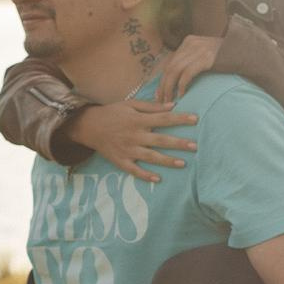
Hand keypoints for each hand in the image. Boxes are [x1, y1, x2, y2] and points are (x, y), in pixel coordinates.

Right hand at [62, 99, 197, 183]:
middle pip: (160, 140)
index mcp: (138, 120)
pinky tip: (158, 179)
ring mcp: (128, 149)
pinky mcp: (121, 161)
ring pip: (150, 157)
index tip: (196, 119)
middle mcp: (134, 135)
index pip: (163, 119)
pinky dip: (145, 175)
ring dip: (167, 160)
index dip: (180, 118)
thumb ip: (151, 106)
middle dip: (178, 143)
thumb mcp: (130, 104)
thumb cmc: (112, 113)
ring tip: (183, 163)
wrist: (88, 126)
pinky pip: (134, 170)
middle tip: (195, 146)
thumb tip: (172, 105)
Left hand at [154, 35, 221, 102]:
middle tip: (160, 100)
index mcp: (189, 42)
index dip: (162, 79)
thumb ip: (191, 61)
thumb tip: (177, 78)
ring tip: (168, 100)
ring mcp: (198, 50)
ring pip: (175, 70)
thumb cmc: (225, 58)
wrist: (245, 52)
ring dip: (169, 87)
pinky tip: (181, 95)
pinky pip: (187, 73)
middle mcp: (191, 43)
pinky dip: (182, 85)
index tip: (158, 93)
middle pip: (170, 66)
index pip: (170, 62)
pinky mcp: (205, 58)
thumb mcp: (204, 55)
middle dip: (163, 85)